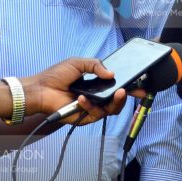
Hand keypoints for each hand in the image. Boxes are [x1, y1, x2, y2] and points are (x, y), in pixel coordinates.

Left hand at [21, 57, 145, 124]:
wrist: (40, 89)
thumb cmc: (56, 76)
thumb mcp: (78, 63)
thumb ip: (96, 65)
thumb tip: (112, 74)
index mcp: (97, 83)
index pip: (116, 85)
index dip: (129, 85)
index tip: (140, 84)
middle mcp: (97, 96)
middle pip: (118, 100)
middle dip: (128, 96)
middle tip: (132, 90)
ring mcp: (92, 107)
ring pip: (111, 109)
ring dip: (116, 101)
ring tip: (118, 93)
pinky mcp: (84, 117)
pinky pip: (95, 113)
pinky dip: (90, 105)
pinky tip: (82, 97)